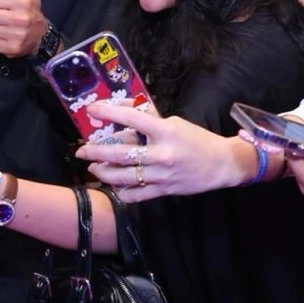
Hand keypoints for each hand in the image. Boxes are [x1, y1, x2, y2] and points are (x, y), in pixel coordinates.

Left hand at [76, 103, 251, 201]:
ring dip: (104, 172)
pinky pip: (136, 194)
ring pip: (123, 176)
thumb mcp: (174, 124)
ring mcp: (162, 174)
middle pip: (120, 153)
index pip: (131, 118)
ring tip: (93, 168)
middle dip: (96, 152)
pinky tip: (114, 185)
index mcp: (165, 131)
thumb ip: (150, 123)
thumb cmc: (197, 139)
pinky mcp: (164, 190)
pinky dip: (121, 191)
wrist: (221, 164)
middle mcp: (161, 153)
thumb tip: (124, 119)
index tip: (92, 109)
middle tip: (81, 151)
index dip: (108, 112)